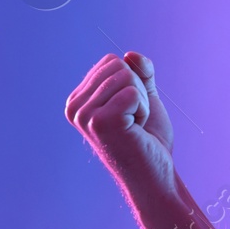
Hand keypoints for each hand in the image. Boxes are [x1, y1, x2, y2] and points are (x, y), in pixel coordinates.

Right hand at [65, 51, 176, 197]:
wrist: (154, 174)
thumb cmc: (147, 139)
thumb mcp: (144, 99)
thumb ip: (140, 74)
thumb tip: (131, 54)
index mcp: (78, 100)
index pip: (111, 61)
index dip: (133, 82)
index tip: (130, 111)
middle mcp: (75, 107)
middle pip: (118, 65)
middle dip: (139, 91)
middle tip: (135, 120)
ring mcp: (85, 115)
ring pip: (127, 77)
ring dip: (143, 102)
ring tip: (135, 125)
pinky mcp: (101, 122)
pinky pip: (134, 93)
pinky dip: (144, 109)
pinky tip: (137, 130)